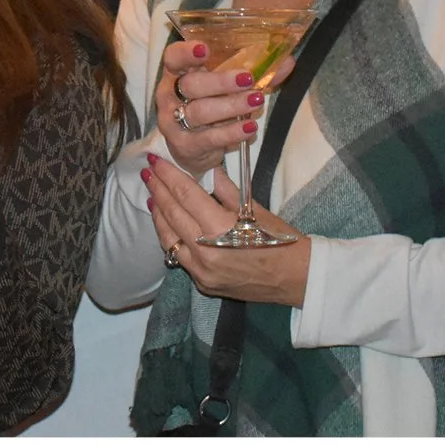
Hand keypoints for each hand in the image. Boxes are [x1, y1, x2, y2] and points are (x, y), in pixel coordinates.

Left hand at [143, 153, 309, 306]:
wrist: (296, 278)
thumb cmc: (281, 240)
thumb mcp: (256, 210)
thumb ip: (227, 191)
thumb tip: (210, 172)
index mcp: (221, 228)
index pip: (185, 195)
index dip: (168, 176)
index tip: (155, 161)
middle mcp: (206, 251)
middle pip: (172, 214)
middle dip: (158, 190)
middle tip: (148, 173)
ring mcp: (202, 270)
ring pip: (168, 238)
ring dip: (158, 215)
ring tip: (152, 196)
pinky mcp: (202, 283)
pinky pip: (178, 256)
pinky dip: (170, 237)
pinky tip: (167, 225)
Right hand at [157, 38, 293, 176]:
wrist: (193, 148)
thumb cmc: (210, 105)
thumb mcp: (227, 87)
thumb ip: (255, 73)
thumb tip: (287, 63)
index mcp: (177, 73)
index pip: (174, 57)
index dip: (186, 52)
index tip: (206, 49)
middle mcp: (170, 96)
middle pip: (191, 85)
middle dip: (220, 81)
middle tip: (248, 79)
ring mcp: (173, 122)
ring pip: (200, 112)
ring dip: (230, 106)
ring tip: (256, 102)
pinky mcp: (185, 145)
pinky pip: (209, 138)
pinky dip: (232, 132)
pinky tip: (250, 126)